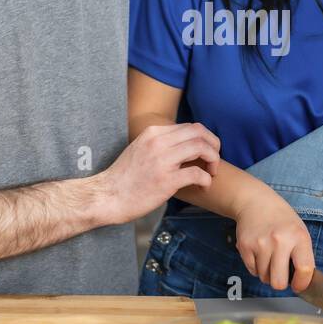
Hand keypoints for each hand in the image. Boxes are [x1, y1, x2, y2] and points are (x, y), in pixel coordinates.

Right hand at [98, 123, 220, 223]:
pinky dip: (206, 179)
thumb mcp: (140, 149)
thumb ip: (160, 143)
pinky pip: (197, 173)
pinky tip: (204, 185)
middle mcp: (158, 142)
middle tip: (215, 160)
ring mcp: (162, 161)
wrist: (107, 196)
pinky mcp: (166, 180)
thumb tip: (181, 145)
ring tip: (212, 172)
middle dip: (213, 145)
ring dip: (213, 159)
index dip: (205, 138)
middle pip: (199, 132)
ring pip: (201, 148)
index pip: (190, 126)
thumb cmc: (124, 177)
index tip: (207, 150)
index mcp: (153, 133)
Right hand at [233, 196, 314, 291]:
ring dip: (267, 272)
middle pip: (279, 282)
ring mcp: (261, 244)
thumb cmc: (281, 219)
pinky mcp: (245, 246)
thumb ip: (302, 255)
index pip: (304, 269)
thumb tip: (302, 281)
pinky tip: (259, 252)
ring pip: (264, 278)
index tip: (298, 286)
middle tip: (281, 274)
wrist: (255, 202)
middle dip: (280, 283)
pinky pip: (252, 270)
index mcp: (299, 236)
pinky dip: (256, 266)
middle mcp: (280, 241)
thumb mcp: (299, 231)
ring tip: (269, 256)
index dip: (302, 283)